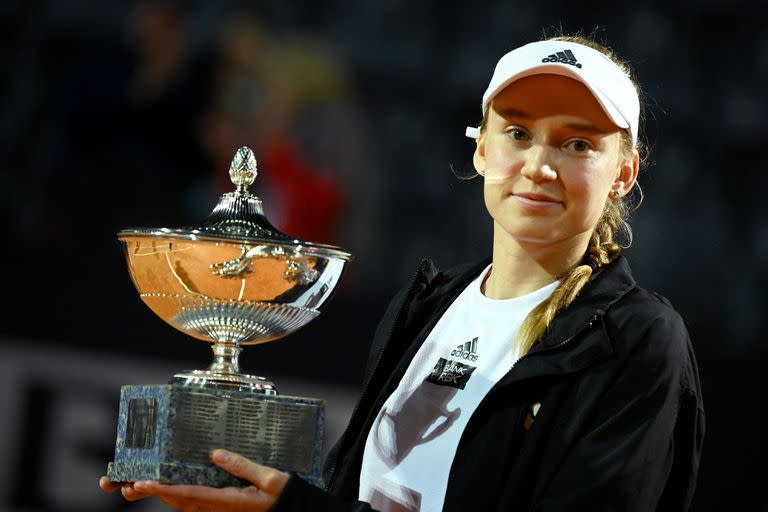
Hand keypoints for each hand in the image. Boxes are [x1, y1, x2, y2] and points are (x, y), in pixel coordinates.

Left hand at [98, 449, 289, 510]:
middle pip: (177, 501)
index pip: (188, 494)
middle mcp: (217, 507)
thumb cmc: (284, 495)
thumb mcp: (269, 478)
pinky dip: (176, 493)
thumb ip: (241, 465)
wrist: (294, 510)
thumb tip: (214, 453)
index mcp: (227, 501)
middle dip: (151, 491)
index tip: (142, 482)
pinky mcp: (221, 505)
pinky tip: (169, 484)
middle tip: (124, 484)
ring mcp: (218, 508)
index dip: (163, 488)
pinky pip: (192, 501)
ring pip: (182, 502)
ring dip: (160, 493)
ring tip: (136, 484)